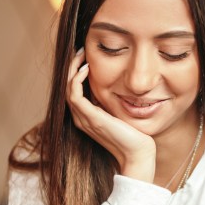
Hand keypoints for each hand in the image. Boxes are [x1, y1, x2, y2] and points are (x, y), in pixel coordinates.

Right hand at [67, 49, 155, 181]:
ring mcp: (84, 119)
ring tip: (81, 55)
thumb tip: (110, 85)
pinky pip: (75, 95)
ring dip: (72, 69)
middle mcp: (81, 118)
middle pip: (67, 87)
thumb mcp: (118, 112)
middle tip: (80, 50)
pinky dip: (77, 79)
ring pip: (68, 89)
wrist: (137, 153)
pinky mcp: (91, 118)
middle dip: (72, 67)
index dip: (75, 72)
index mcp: (86, 117)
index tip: (84, 56)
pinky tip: (86, 68)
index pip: (73, 91)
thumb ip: (110, 102)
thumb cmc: (133, 135)